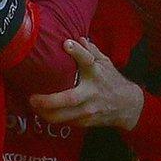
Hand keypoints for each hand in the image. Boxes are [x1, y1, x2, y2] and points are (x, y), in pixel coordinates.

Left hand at [29, 38, 144, 129]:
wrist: (127, 106)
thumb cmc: (112, 80)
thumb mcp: (105, 63)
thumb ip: (91, 51)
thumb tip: (77, 38)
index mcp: (97, 73)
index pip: (88, 60)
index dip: (77, 52)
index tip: (66, 44)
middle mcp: (92, 92)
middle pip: (69, 98)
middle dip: (49, 100)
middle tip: (33, 97)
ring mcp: (89, 109)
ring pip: (64, 116)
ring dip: (46, 113)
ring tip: (33, 106)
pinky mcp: (86, 121)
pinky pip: (66, 122)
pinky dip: (53, 118)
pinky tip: (43, 113)